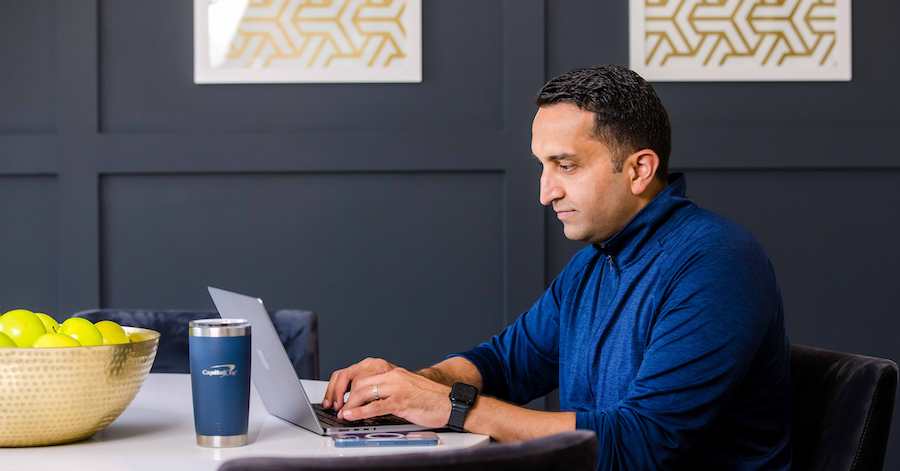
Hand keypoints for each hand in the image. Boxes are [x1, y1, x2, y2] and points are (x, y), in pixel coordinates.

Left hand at [338, 368, 452, 428]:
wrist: (451, 403)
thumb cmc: (432, 400)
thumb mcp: (408, 391)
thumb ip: (392, 393)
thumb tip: (372, 404)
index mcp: (395, 373)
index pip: (365, 376)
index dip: (350, 388)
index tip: (343, 399)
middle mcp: (394, 377)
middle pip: (361, 383)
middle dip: (346, 396)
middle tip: (339, 408)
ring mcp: (398, 388)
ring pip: (365, 392)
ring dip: (350, 404)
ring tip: (342, 414)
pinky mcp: (402, 401)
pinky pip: (375, 407)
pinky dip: (359, 412)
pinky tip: (351, 416)